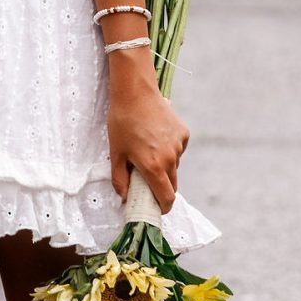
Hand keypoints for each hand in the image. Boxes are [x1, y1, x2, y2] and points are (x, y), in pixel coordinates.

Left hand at [107, 59, 188, 212]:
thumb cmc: (122, 122)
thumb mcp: (116, 153)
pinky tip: (156, 138)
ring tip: (148, 151)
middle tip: (148, 181)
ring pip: (175, 166)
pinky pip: (178, 150)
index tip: (157, 208)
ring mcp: (179, 145)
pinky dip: (169, 150)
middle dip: (162, 187)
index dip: (163, 207)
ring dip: (165, 166)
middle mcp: (170, 158)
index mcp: (153, 167)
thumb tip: (124, 197)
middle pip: (172, 184)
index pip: (166, 197)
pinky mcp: (184, 134)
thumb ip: (120, 179)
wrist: (135, 93)